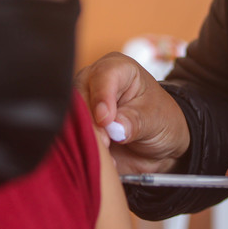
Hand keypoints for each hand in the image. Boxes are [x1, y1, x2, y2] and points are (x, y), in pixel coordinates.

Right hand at [74, 52, 189, 174]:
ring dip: (84, 137)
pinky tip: (98, 158)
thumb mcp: (156, 119)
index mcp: (118, 69)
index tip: (106, 119)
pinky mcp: (75, 127)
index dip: (103, 96)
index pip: (104, 75)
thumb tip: (115, 127)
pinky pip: (68, 137)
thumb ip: (136, 121)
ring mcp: (81, 105)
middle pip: (79, 95)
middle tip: (105, 141)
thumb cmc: (159, 120)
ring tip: (105, 152)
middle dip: (90, 121)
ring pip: (69, 117)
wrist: (156, 147)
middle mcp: (94, 83)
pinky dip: (80, 148)